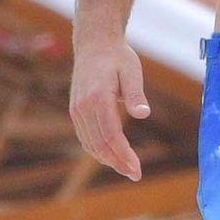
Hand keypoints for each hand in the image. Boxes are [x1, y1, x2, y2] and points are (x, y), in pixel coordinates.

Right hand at [70, 39, 149, 179]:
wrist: (94, 45)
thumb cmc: (117, 57)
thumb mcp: (132, 70)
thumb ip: (135, 93)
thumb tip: (143, 113)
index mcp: (97, 97)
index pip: (111, 135)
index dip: (124, 155)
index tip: (136, 170)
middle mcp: (83, 107)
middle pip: (99, 144)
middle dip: (117, 162)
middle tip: (135, 175)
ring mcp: (77, 110)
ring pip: (90, 144)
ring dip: (107, 159)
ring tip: (126, 169)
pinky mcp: (76, 111)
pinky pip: (85, 137)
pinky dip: (97, 150)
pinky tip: (112, 157)